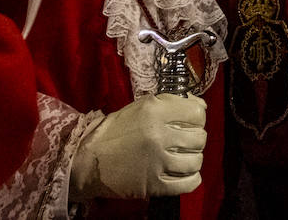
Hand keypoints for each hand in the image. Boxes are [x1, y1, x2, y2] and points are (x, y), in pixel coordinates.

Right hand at [69, 94, 206, 201]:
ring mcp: (159, 161)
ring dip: (192, 158)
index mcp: (156, 111)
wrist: (87, 161)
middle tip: (183, 141)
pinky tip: (184, 173)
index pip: (197, 113)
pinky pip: (189, 184)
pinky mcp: (156, 185)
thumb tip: (200, 106)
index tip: (190, 121)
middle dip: (194, 138)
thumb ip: (170, 103)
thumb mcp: (141, 106)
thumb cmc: (114, 131)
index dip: (197, 117)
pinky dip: (191, 179)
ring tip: (182, 157)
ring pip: (196, 160)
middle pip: (199, 137)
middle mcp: (160, 135)